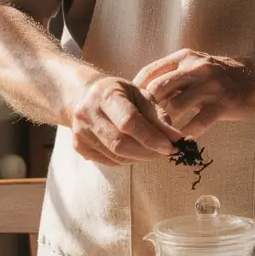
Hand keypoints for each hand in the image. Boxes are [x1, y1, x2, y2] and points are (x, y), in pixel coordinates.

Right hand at [68, 75, 183, 165]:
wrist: (83, 95)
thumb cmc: (119, 94)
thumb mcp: (141, 95)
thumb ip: (158, 116)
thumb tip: (176, 138)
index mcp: (106, 95)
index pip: (129, 122)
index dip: (152, 137)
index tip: (171, 146)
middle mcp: (88, 114)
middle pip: (121, 143)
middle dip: (148, 152)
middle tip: (166, 152)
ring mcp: (80, 132)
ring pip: (116, 156)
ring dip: (141, 157)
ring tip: (154, 150)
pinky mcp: (79, 147)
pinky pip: (109, 161)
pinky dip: (128, 160)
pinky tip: (136, 151)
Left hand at [133, 49, 254, 139]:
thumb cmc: (218, 75)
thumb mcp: (194, 65)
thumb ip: (172, 77)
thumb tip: (141, 95)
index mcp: (184, 57)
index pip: (150, 72)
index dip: (136, 92)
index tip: (132, 107)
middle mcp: (196, 68)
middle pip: (158, 89)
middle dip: (147, 110)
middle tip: (142, 126)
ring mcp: (210, 86)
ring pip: (175, 107)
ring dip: (164, 126)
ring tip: (158, 137)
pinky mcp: (223, 104)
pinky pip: (198, 122)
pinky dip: (185, 134)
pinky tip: (181, 141)